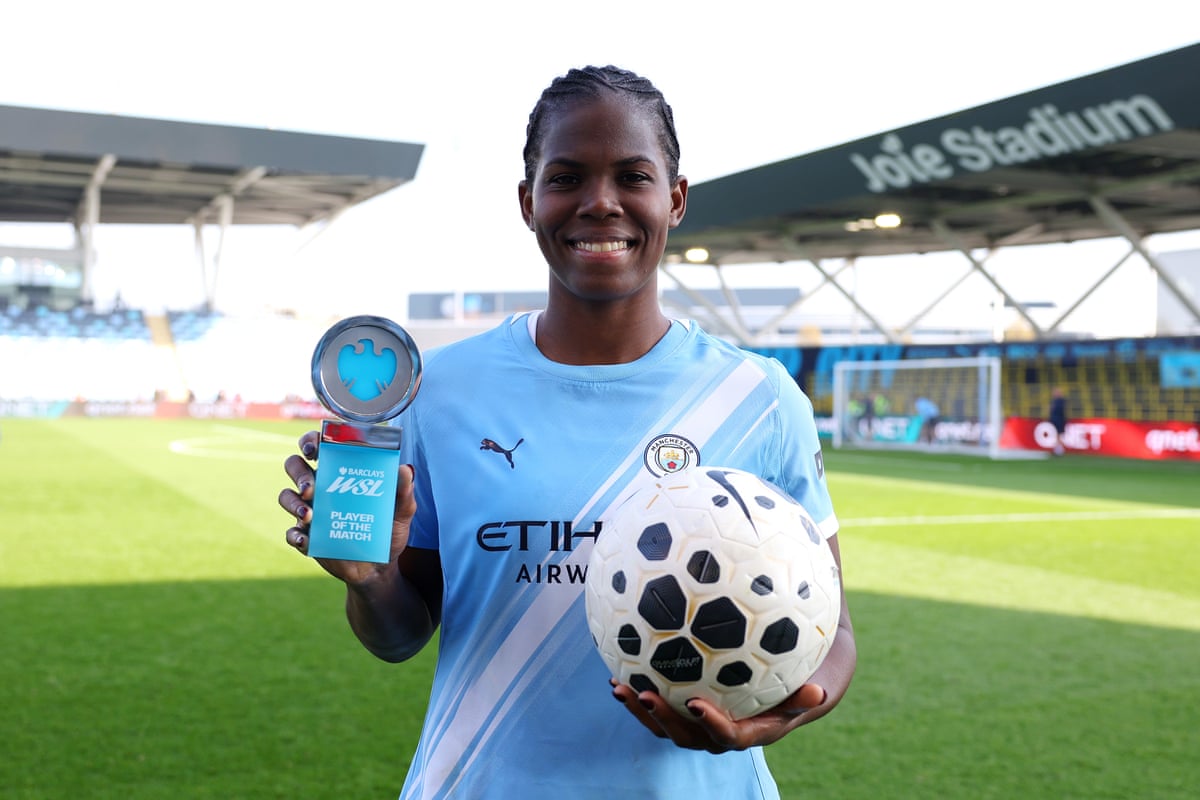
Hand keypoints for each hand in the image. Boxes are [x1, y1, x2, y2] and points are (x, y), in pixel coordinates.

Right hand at [277, 430, 416, 585]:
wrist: (380, 566)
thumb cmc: (388, 529)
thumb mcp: (401, 510)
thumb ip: (404, 491)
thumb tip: (405, 469)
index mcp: (340, 472)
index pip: (319, 446)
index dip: (311, 441)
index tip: (314, 448)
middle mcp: (320, 487)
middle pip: (295, 465)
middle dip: (298, 472)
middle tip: (311, 485)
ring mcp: (310, 511)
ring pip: (286, 496)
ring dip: (293, 502)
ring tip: (308, 514)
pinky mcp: (307, 537)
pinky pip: (291, 532)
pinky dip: (295, 534)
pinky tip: (306, 540)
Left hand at [610, 680, 827, 752]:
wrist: (783, 694)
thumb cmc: (797, 687)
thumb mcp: (807, 690)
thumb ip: (805, 696)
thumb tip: (818, 691)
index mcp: (746, 733)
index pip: (726, 736)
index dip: (711, 723)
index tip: (697, 702)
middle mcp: (717, 734)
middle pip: (686, 735)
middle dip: (664, 719)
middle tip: (646, 695)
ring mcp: (698, 725)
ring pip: (665, 724)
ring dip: (641, 708)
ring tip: (619, 687)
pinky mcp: (685, 712)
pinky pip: (659, 707)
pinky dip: (638, 693)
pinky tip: (618, 672)